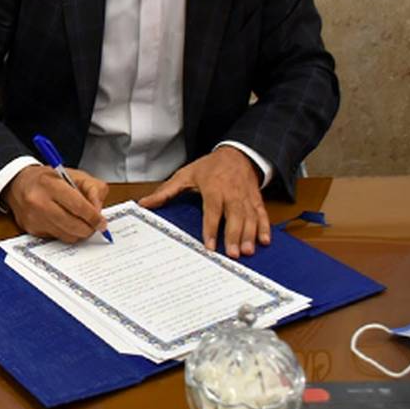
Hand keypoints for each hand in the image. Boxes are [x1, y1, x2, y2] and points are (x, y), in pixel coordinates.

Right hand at [3, 164, 109, 242]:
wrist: (18, 184)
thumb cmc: (48, 179)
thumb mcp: (74, 175)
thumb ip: (93, 190)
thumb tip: (98, 213)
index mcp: (50, 184)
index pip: (78, 206)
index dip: (94, 217)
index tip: (102, 223)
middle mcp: (39, 202)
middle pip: (73, 225)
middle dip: (89, 228)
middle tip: (95, 225)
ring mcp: (34, 218)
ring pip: (67, 236)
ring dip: (79, 233)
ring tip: (80, 223)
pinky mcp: (31, 229)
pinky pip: (57, 238)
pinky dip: (66, 233)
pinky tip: (64, 223)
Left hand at [138, 146, 270, 257]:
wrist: (236, 154)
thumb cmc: (209, 166)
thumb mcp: (185, 175)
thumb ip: (166, 191)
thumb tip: (145, 203)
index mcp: (213, 188)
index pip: (212, 211)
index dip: (211, 229)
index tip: (210, 246)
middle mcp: (231, 193)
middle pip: (234, 217)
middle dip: (234, 236)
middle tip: (233, 254)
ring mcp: (246, 197)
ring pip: (249, 218)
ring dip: (250, 235)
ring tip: (247, 252)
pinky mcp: (256, 200)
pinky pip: (262, 214)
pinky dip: (264, 228)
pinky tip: (264, 241)